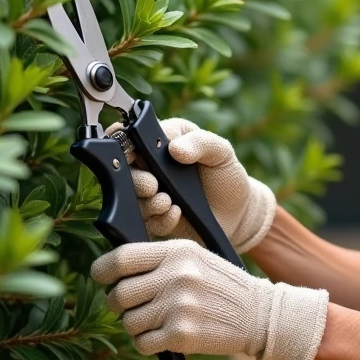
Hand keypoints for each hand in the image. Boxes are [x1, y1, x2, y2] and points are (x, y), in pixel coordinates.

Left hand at [91, 239, 328, 359]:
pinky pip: (142, 343)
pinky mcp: (182, 335)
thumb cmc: (220, 284)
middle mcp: (176, 276)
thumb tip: (113, 267)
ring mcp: (179, 306)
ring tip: (157, 320)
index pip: (121, 258)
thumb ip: (158, 259)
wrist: (258, 313)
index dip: (102, 270)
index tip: (101, 277)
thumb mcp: (194, 257)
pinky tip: (165, 335)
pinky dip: (148, 343)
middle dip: (117, 304)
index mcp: (177, 251)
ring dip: (136, 326)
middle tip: (129, 306)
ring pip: (128, 322)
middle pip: (119, 294)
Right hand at [109, 118, 275, 252]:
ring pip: (131, 200)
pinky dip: (160, 220)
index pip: (128, 137)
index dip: (122, 142)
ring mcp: (149, 196)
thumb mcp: (221, 151)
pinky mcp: (154, 221)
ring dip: (147, 202)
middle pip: (124, 172)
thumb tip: (175, 149)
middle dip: (136, 179)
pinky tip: (176, 214)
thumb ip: (201, 143)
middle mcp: (149, 168)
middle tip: (154, 185)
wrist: (237, 212)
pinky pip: (147, 223)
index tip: (131, 153)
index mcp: (161, 141)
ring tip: (168, 201)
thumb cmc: (226, 174)